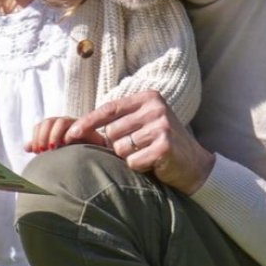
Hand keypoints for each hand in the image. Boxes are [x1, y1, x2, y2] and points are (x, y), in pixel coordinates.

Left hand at [25, 116, 105, 153]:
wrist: (98, 158)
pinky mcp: (88, 128)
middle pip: (49, 121)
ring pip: (60, 122)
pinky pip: (76, 126)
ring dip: (54, 135)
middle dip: (43, 136)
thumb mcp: (56, 152)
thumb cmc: (76, 155)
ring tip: (54, 149)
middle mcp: (65, 123)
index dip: (36, 137)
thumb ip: (41, 147)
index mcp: (55, 128)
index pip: (41, 125)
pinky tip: (67, 145)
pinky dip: (69, 134)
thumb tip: (26, 146)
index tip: (36, 152)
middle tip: (43, 151)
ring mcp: (77, 124)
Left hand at [65, 90, 215, 194]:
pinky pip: (133, 161)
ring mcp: (161, 126)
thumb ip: (119, 122)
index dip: (88, 122)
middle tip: (138, 149)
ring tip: (147, 155)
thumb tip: (78, 129)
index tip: (71, 133)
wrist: (194, 165)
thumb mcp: (143, 124)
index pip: (110, 108)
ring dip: (129, 157)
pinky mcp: (164, 146)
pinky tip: (154, 164)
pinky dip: (139, 167)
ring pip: (120, 148)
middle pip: (112, 132)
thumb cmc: (161, 145)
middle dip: (118, 146)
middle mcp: (156, 108)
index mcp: (148, 98)